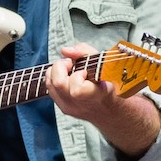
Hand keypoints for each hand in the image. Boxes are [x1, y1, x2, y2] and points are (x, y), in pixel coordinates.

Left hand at [46, 42, 160, 158]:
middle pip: (58, 84)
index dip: (77, 76)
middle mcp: (81, 104)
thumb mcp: (104, 62)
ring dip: (56, 71)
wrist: (110, 110)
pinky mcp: (63, 108)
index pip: (77, 90)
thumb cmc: (109, 83)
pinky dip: (54, 78)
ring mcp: (70, 108)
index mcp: (96, 95)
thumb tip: (65, 50)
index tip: (84, 71)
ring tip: (69, 69)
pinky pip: (50, 89)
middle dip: (61, 67)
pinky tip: (66, 76)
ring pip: (50, 84)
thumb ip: (85, 51)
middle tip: (70, 63)